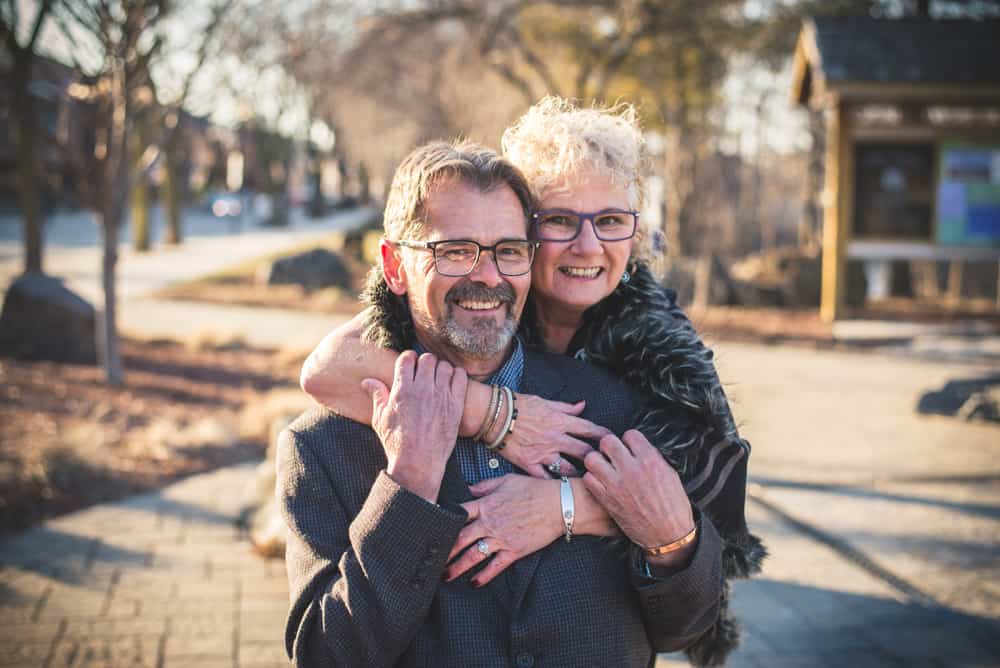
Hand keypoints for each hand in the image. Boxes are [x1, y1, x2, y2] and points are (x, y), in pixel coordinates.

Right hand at [362, 351, 467, 501]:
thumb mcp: (381, 419)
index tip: (409, 366)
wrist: (418, 463)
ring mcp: (440, 396)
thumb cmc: (397, 443)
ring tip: (438, 379)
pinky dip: (457, 376)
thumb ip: (377, 395)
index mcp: (402, 390)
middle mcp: (422, 389)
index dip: (408, 360)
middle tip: (424, 373)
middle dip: (424, 363)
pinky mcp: (455, 405)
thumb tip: (367, 381)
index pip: (407, 358)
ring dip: (440, 369)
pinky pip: (461, 377)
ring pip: (444, 366)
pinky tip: (451, 384)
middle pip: (427, 358)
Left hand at [444, 475, 561, 585]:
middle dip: (445, 551)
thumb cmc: (533, 489)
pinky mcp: (514, 551)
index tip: (431, 529)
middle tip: (433, 559)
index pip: (458, 514)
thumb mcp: (506, 480)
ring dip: (457, 567)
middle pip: (460, 539)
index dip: (443, 521)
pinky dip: (483, 577)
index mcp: (486, 504)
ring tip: (446, 576)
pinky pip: (495, 566)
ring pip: (473, 556)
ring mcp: (501, 538)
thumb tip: (467, 488)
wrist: (559, 504)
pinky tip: (474, 583)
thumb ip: (484, 486)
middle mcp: (490, 523)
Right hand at [498, 394, 610, 478]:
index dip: (605, 436)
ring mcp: (543, 453)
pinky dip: (554, 484)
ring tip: (589, 481)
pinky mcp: (530, 464)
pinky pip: (546, 478)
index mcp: (560, 421)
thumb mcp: (545, 402)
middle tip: (607, 467)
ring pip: (568, 469)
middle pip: (584, 452)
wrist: (495, 415)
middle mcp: (555, 438)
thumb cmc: (519, 406)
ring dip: (579, 475)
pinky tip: (563, 490)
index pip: (590, 429)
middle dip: (597, 460)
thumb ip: (565, 407)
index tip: (614, 442)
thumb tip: (582, 406)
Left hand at [583, 430, 695, 567]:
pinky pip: (589, 478)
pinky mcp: (607, 499)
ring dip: (597, 461)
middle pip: (607, 441)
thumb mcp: (671, 475)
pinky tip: (601, 482)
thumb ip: (653, 458)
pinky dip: (593, 479)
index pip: (630, 434)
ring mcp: (617, 484)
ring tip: (604, 467)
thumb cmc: (673, 507)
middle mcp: (632, 469)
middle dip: (610, 446)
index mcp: (651, 460)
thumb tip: (641, 448)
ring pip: (592, 458)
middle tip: (613, 455)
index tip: (629, 448)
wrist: (667, 535)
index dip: (629, 441)